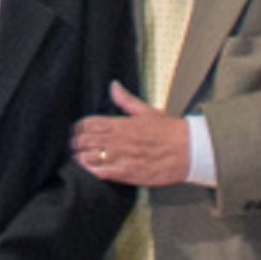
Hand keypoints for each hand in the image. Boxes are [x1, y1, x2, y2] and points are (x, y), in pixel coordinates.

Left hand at [70, 87, 194, 189]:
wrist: (189, 150)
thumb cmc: (170, 131)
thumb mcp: (147, 110)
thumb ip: (126, 100)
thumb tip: (113, 85)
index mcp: (122, 123)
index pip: (90, 123)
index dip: (78, 127)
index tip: (73, 131)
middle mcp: (118, 140)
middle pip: (86, 140)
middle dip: (75, 143)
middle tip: (71, 145)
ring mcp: (122, 157)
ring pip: (89, 157)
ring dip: (79, 158)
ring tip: (75, 158)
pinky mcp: (127, 173)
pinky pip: (102, 173)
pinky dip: (91, 172)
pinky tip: (86, 171)